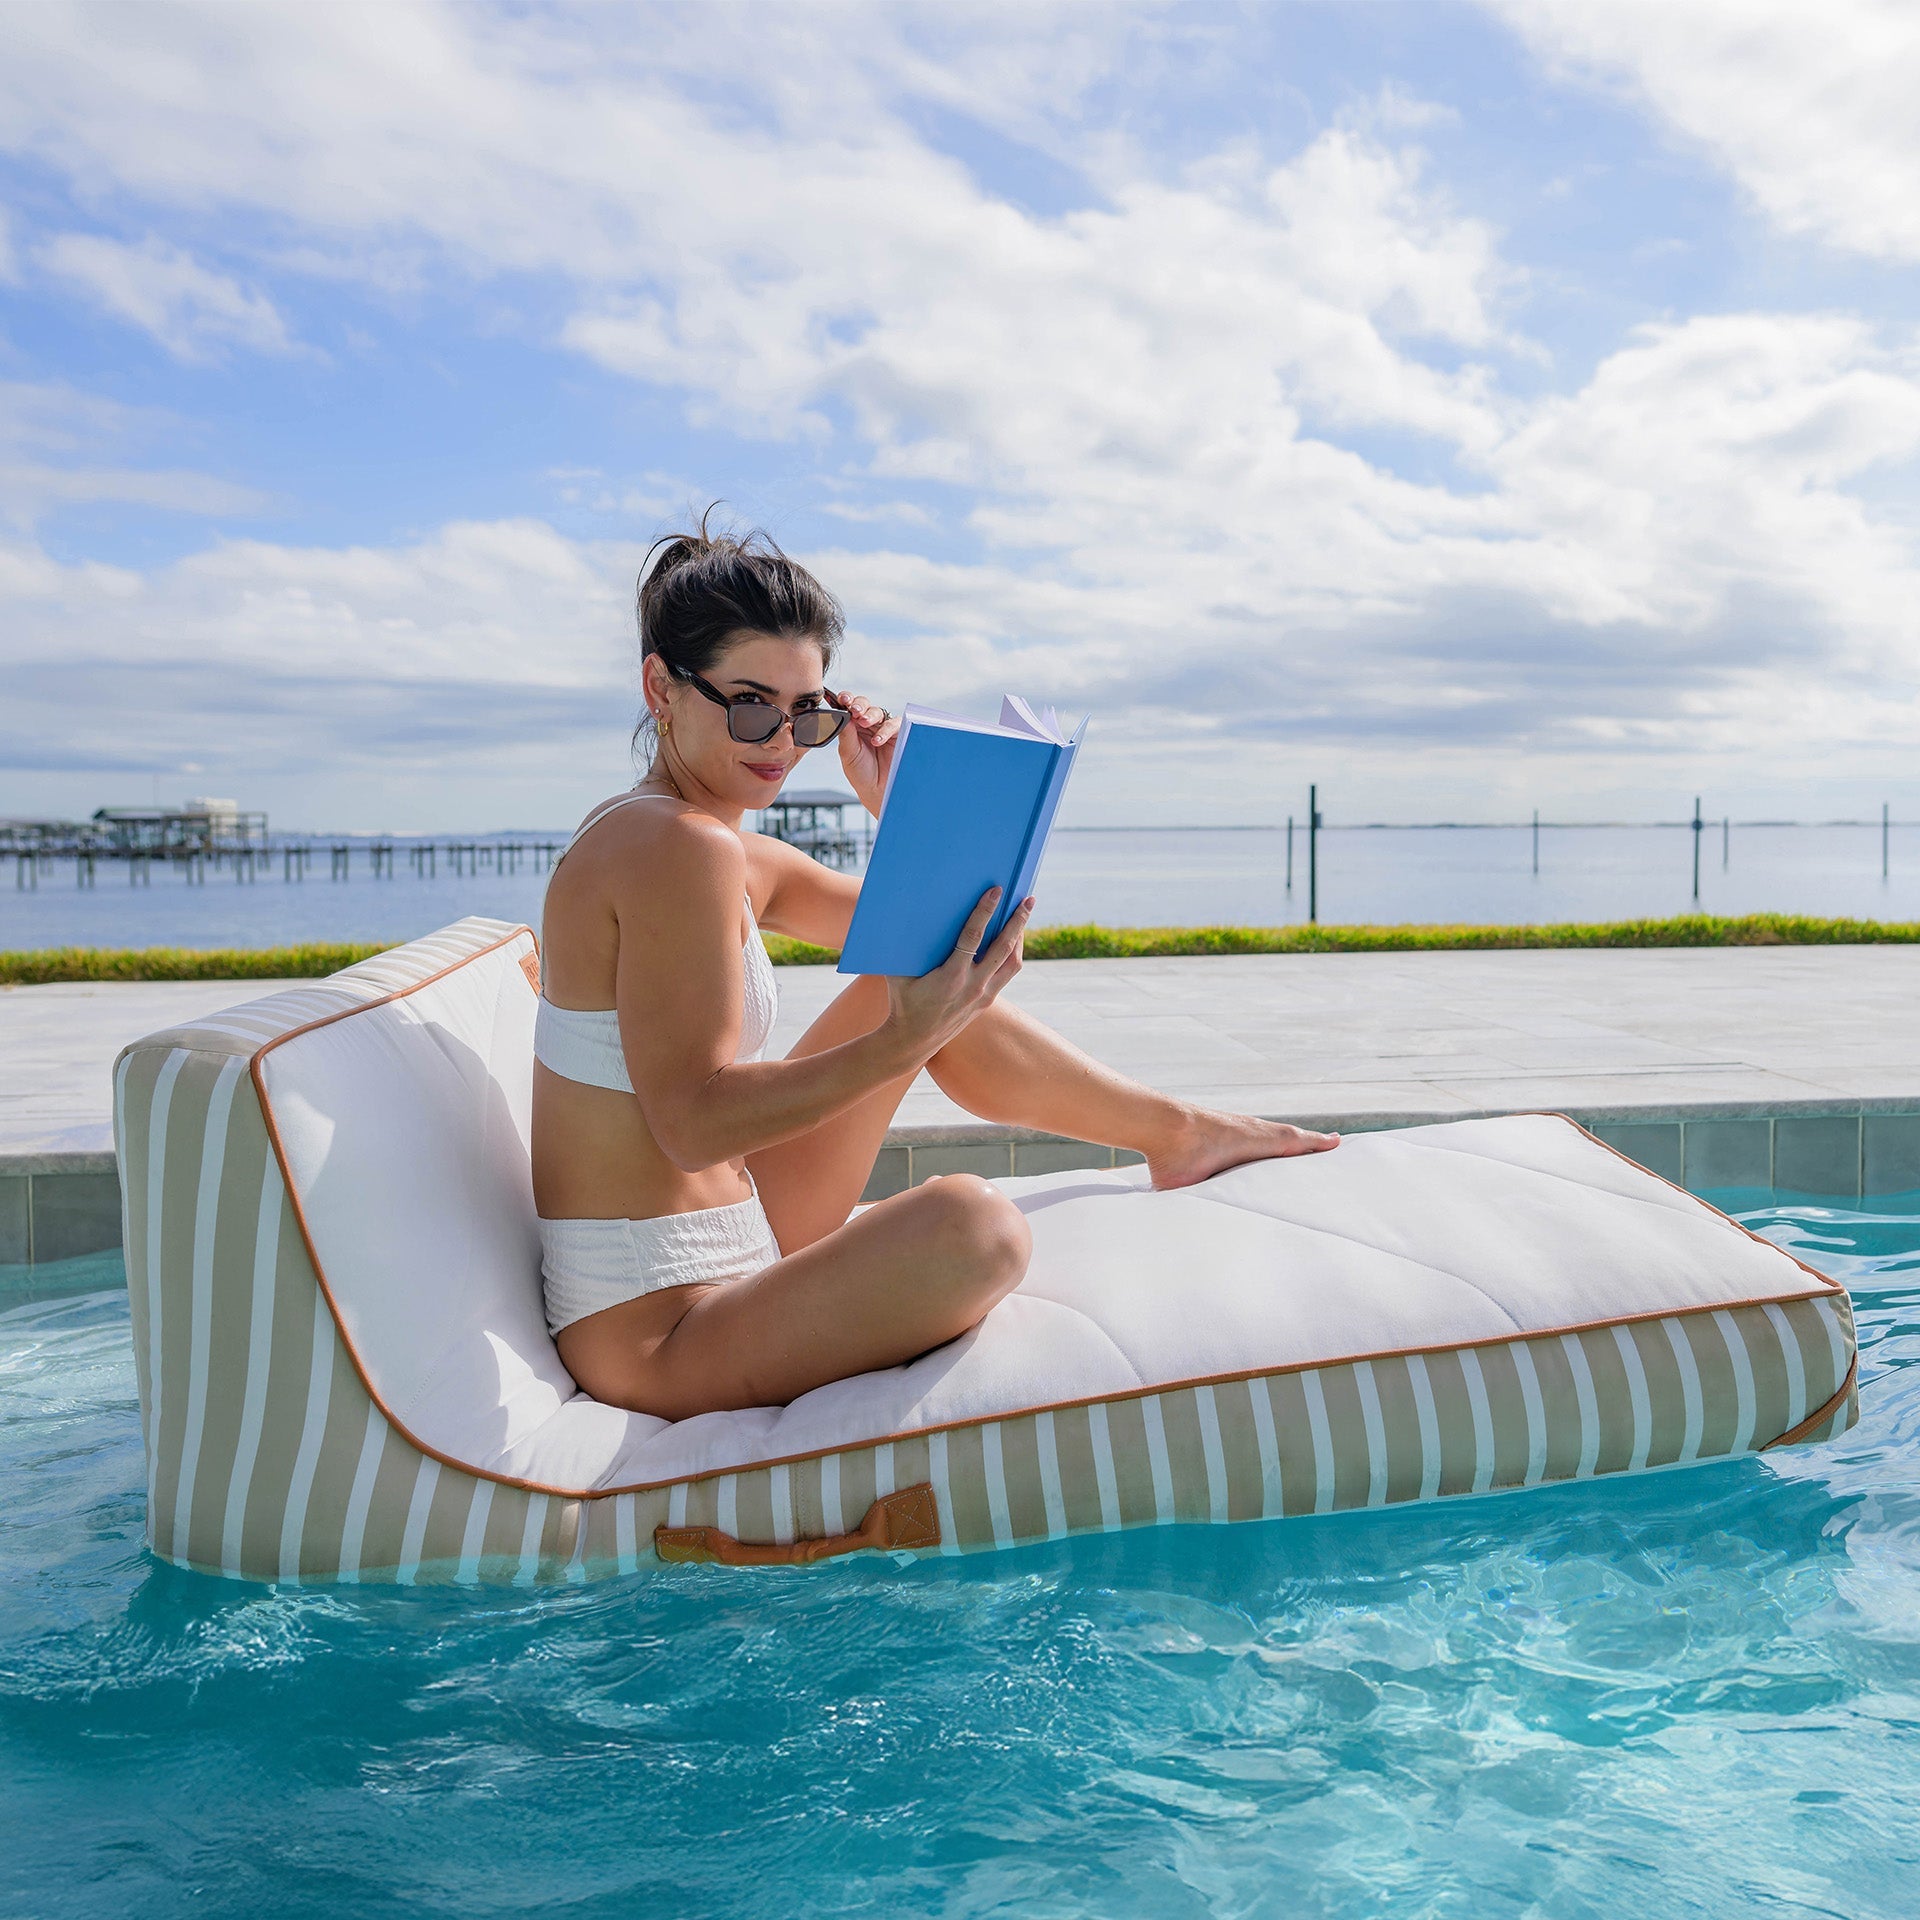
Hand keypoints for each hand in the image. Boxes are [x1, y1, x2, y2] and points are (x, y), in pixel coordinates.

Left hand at [834, 691, 900, 815]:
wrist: (878, 792)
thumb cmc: (862, 775)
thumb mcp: (849, 754)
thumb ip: (846, 734)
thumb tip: (842, 714)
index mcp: (853, 728)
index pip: (848, 708)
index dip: (846, 700)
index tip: (842, 699)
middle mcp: (868, 726)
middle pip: (864, 705)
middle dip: (859, 704)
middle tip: (854, 710)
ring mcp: (883, 729)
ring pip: (878, 712)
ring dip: (870, 714)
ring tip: (864, 722)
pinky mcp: (898, 735)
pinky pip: (893, 724)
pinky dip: (885, 729)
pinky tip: (877, 740)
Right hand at [884, 887, 1032, 1060]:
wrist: (914, 1040)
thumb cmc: (903, 1002)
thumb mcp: (898, 975)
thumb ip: (904, 949)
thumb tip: (899, 917)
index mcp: (951, 977)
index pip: (973, 937)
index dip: (985, 912)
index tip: (996, 891)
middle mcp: (973, 986)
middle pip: (1004, 947)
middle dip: (1017, 920)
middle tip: (1028, 898)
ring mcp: (984, 995)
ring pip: (1013, 963)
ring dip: (1020, 937)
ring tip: (1024, 915)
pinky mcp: (987, 1001)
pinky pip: (1007, 974)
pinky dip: (1013, 954)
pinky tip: (1013, 940)